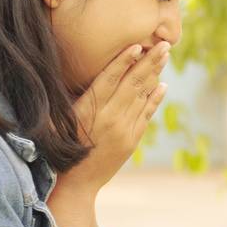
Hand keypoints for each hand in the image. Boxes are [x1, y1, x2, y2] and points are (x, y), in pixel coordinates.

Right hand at [60, 41, 169, 191]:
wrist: (76, 183)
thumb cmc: (61, 147)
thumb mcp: (62, 120)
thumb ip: (77, 98)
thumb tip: (86, 74)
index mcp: (89, 110)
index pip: (109, 78)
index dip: (123, 61)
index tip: (137, 45)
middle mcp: (109, 118)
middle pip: (132, 83)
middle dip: (149, 61)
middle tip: (164, 44)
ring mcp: (124, 130)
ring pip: (142, 96)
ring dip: (155, 74)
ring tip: (165, 56)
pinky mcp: (132, 140)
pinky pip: (146, 114)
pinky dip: (155, 98)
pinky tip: (162, 84)